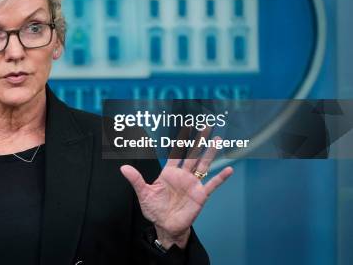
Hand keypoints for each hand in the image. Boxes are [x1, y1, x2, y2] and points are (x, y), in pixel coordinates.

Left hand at [120, 130, 232, 248]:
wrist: (166, 226)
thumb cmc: (155, 209)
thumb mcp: (144, 193)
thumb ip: (136, 180)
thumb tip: (123, 168)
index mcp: (169, 173)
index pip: (176, 153)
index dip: (181, 140)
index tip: (187, 127)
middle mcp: (183, 176)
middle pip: (192, 154)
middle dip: (199, 141)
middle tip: (206, 127)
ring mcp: (192, 184)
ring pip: (203, 164)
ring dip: (210, 152)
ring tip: (218, 140)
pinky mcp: (200, 195)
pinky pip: (211, 184)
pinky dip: (220, 177)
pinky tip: (229, 170)